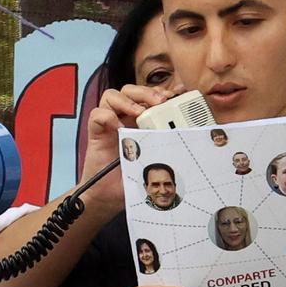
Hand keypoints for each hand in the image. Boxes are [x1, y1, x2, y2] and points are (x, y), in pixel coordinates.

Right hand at [82, 85, 168, 213]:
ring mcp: (109, 125)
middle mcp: (123, 118)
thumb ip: (167, 146)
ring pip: (111, 96)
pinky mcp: (96, 134)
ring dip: (127, 100)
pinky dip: (107, 116)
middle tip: (160, 101)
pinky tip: (118, 128)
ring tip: (138, 112)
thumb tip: (189, 138)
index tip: (174, 95)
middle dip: (146, 92)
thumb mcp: (155, 159)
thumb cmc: (132, 177)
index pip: (147, 96)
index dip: (158, 91)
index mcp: (139, 121)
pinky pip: (96, 115)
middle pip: (130, 90)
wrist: (109, 196)